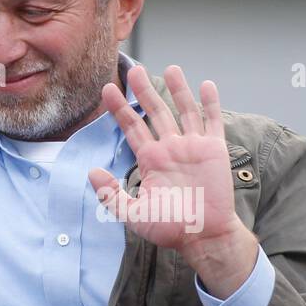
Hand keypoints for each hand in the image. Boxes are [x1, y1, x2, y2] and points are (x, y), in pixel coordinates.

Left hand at [89, 64, 258, 297]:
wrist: (203, 237)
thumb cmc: (170, 229)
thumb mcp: (133, 214)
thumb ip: (110, 194)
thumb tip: (92, 172)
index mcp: (150, 160)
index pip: (132, 127)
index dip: (120, 108)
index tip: (108, 89)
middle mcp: (170, 148)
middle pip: (155, 112)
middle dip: (144, 91)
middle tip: (133, 69)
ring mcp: (193, 146)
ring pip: (184, 110)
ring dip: (177, 89)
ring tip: (171, 68)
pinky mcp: (214, 149)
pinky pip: (212, 121)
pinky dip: (210, 103)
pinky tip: (206, 85)